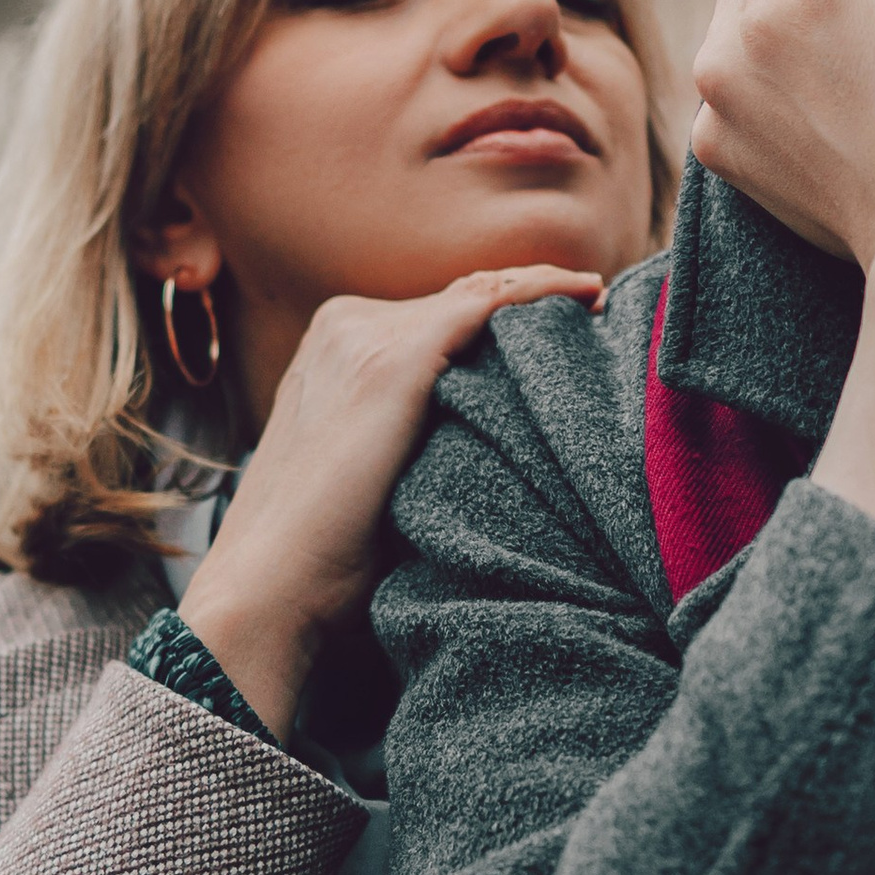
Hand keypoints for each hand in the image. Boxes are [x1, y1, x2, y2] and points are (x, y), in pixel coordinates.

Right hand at [182, 270, 600, 731]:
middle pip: (459, 297)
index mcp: (331, 345)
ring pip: (480, 294)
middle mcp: (345, 325)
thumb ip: (411, 432)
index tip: (562, 319)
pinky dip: (542, 290)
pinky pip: (490, 303)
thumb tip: (486, 436)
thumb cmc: (323, 555)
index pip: (434, 312)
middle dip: (528, 298)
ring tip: (601, 299)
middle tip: (595, 306)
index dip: (501, 309)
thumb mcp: (369, 469)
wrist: (273, 584)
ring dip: (544, 292)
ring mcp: (367, 337)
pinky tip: (587, 294)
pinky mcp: (397, 361)